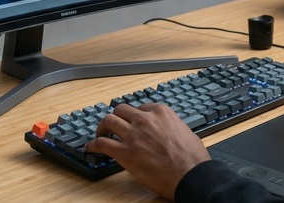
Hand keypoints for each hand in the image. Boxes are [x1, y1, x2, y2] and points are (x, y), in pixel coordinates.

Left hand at [86, 103, 209, 198]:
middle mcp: (145, 119)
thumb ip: (170, 127)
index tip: (131, 123)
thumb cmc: (193, 158)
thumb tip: (167, 132)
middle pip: (121, 110)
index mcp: (161, 112)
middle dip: (116, 118)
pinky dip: (93, 145)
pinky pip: (102, 143)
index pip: (140, 108)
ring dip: (102, 127)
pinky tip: (91, 148)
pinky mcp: (125, 152)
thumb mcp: (184, 131)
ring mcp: (133, 135)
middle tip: (112, 127)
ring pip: (108, 121)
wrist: (190, 175)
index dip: (133, 117)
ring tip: (100, 135)